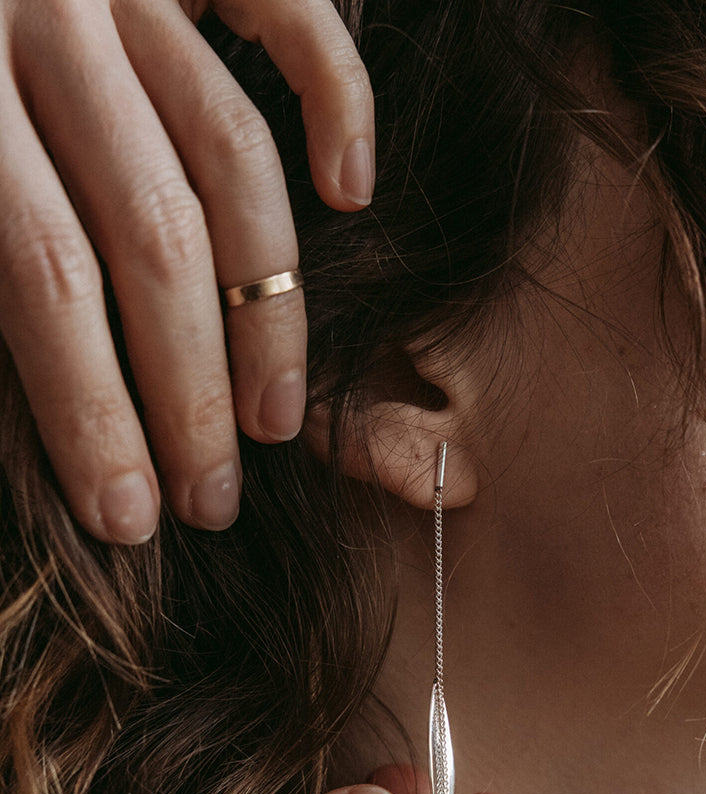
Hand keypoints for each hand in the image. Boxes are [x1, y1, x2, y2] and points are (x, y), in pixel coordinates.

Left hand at [0, 0, 373, 542]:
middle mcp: (52, 20)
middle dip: (191, 391)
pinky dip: (339, 102)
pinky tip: (351, 191)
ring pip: (234, 161)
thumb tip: (36, 419)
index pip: (45, 276)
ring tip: (274, 418)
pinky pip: (296, 21)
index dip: (91, 410)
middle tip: (211, 496)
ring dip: (266, 307)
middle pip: (155, 239)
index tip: (127, 514)